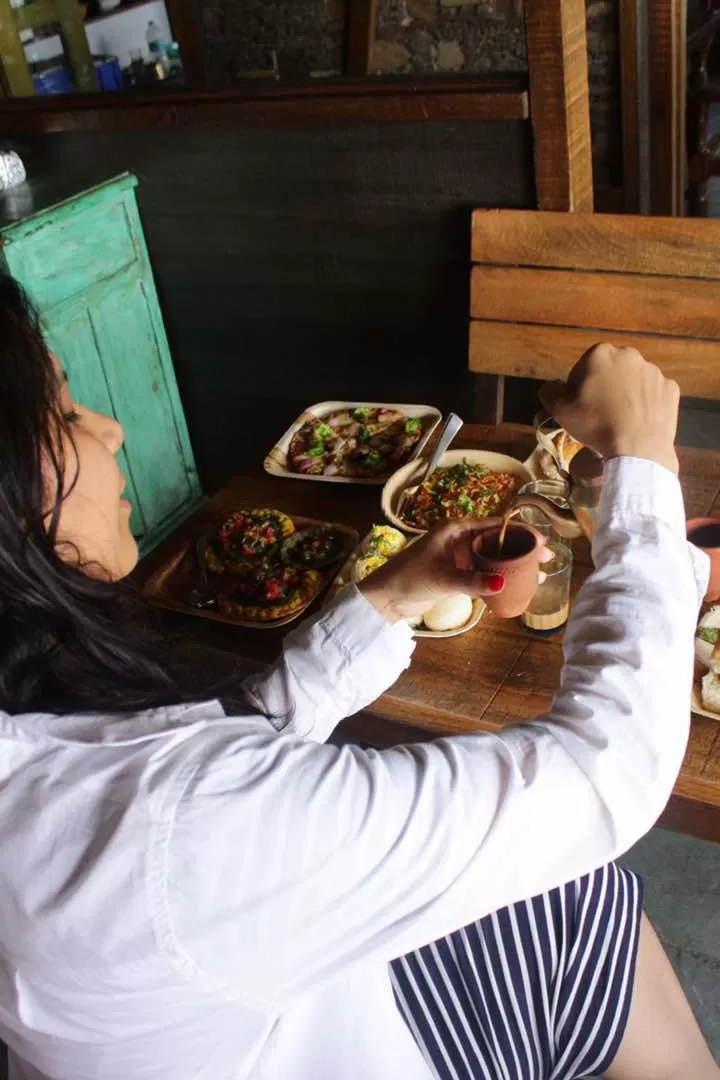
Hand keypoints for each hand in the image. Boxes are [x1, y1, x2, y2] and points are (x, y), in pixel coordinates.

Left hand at [358, 519, 548, 623]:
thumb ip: (472, 581)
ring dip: (513, 565)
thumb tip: (502, 583)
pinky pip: (484, 573)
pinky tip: (517, 586)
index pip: (494, 525)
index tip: (541, 541)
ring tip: (539, 573)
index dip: (519, 532)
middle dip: (522, 549)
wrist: (386, 598)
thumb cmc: (409, 579)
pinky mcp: (457, 574)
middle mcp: (459, 539)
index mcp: (455, 529)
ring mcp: (459, 557)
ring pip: (493, 558)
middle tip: (547, 558)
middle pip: (498, 541)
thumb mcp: (443, 579)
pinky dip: (500, 578)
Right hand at [540, 344, 679, 475]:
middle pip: (610, 371)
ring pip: (633, 381)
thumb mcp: (559, 410)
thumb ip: (549, 392)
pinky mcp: (670, 388)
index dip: (578, 389)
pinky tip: (639, 421)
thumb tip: (550, 387)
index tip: (580, 407)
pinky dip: (647, 404)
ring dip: (626, 394)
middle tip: (600, 414)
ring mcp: (654, 371)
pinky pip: (653, 394)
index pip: (583, 368)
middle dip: (605, 387)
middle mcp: (629, 355)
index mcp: (600, 354)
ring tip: (621, 420)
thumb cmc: (594, 424)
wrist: (637, 448)